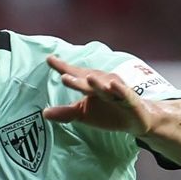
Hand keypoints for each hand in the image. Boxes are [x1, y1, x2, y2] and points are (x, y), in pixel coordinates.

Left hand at [41, 55, 155, 135]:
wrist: (136, 120)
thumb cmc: (108, 113)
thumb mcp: (84, 114)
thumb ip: (65, 113)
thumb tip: (44, 113)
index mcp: (90, 85)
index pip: (75, 75)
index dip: (63, 68)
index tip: (49, 59)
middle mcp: (103, 84)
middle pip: (87, 81)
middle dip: (77, 78)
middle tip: (64, 75)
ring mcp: (117, 91)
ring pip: (106, 87)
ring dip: (97, 83)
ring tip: (89, 78)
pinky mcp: (131, 100)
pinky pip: (125, 95)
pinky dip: (120, 90)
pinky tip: (114, 85)